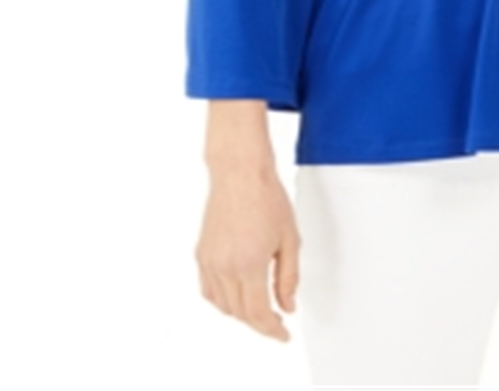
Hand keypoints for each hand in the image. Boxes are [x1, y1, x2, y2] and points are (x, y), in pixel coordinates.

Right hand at [194, 164, 300, 340]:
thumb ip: (289, 277)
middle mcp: (225, 266)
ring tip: (260, 307)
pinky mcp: (201, 253)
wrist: (241, 172)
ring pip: (223, 305)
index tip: (283, 334)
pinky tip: (236, 294)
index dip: (271, 329)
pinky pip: (209, 290)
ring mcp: (209, 261)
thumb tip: (287, 305)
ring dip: (241, 313)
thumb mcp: (289, 239)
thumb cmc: (266, 197)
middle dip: (259, 322)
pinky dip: (223, 300)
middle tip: (276, 320)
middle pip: (240, 313)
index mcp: (249, 264)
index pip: (258, 314)